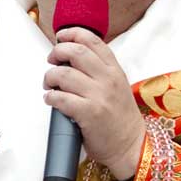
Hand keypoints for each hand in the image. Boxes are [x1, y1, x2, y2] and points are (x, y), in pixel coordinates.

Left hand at [44, 30, 143, 180]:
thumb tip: (69, 57)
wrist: (130, 145)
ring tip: (49, 85)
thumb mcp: (117, 85)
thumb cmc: (119, 117)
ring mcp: (99, 96)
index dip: (72, 34)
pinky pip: (61, 98)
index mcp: (114, 70)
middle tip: (51, 61)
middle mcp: (108, 79)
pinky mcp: (89, 113)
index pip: (92, 40)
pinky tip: (51, 100)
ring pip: (63, 74)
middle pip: (75, 52)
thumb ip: (99, 70)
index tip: (60, 38)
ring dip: (50, 77)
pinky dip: (50, 97)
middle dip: (56, 53)